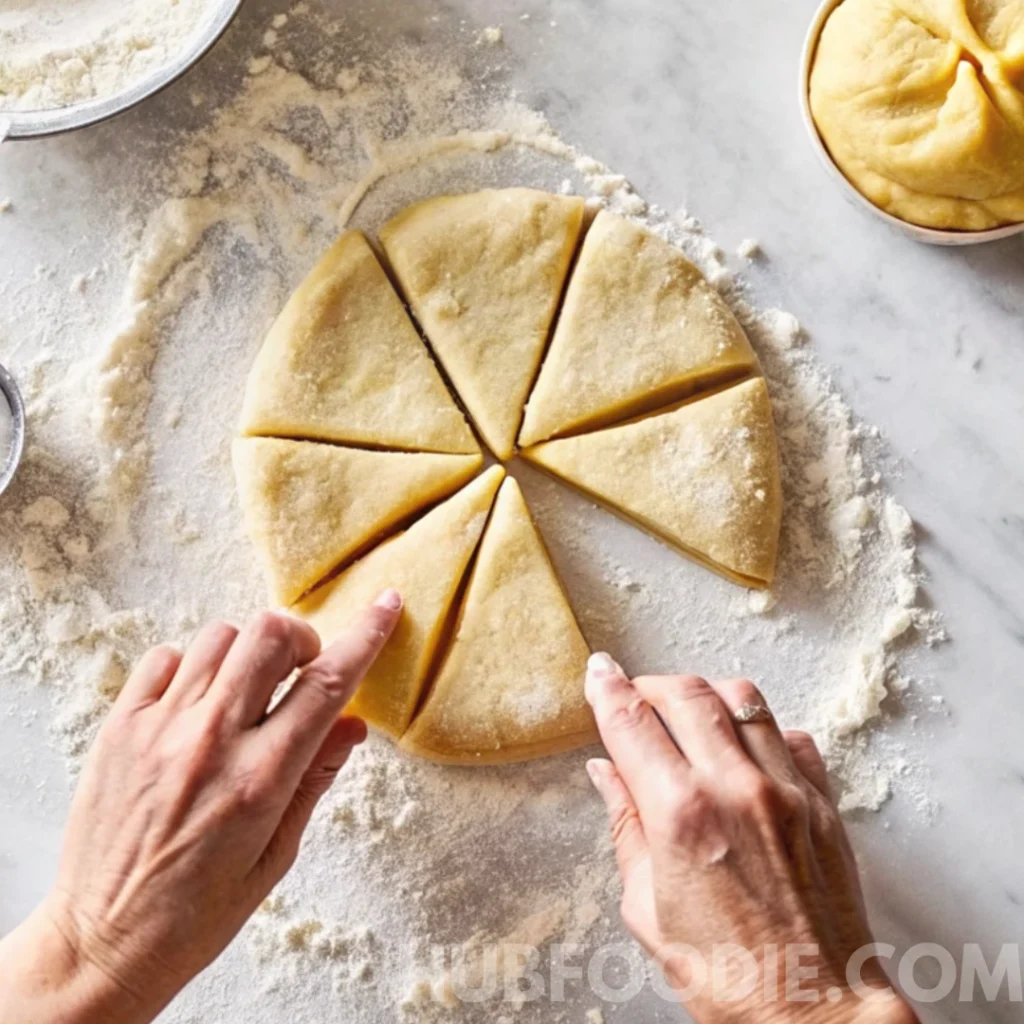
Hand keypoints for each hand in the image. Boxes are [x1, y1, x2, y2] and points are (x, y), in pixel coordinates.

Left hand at [0, 591, 402, 1023]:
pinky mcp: (119, 727)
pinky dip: (193, 665)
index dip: (364, 636)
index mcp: (261, 780)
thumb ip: (314, 780)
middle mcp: (210, 742)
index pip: (326, 685)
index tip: (385, 607)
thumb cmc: (196, 913)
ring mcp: (159, 729)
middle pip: (269, 635)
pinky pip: (165, 657)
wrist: (101, 942)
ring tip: (245, 690)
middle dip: (300, 637)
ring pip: (219, 636)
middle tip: (300, 667)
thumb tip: (352, 725)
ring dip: (248, 652)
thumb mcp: (276, 856)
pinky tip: (197, 702)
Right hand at [583, 654, 918, 1023]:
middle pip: (686, 694)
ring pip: (741, 699)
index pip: (632, 723)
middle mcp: (735, 789)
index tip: (598, 673)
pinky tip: (743, 750)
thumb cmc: (726, 978)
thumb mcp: (647, 907)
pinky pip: (790, 736)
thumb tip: (606, 774)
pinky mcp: (822, 803)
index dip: (607, 689)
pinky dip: (759, 729)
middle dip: (651, 685)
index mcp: (681, 816)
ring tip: (688, 714)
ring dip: (705, 695)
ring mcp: (786, 791)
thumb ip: (626, 827)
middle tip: (636, 696)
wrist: (813, 1014)